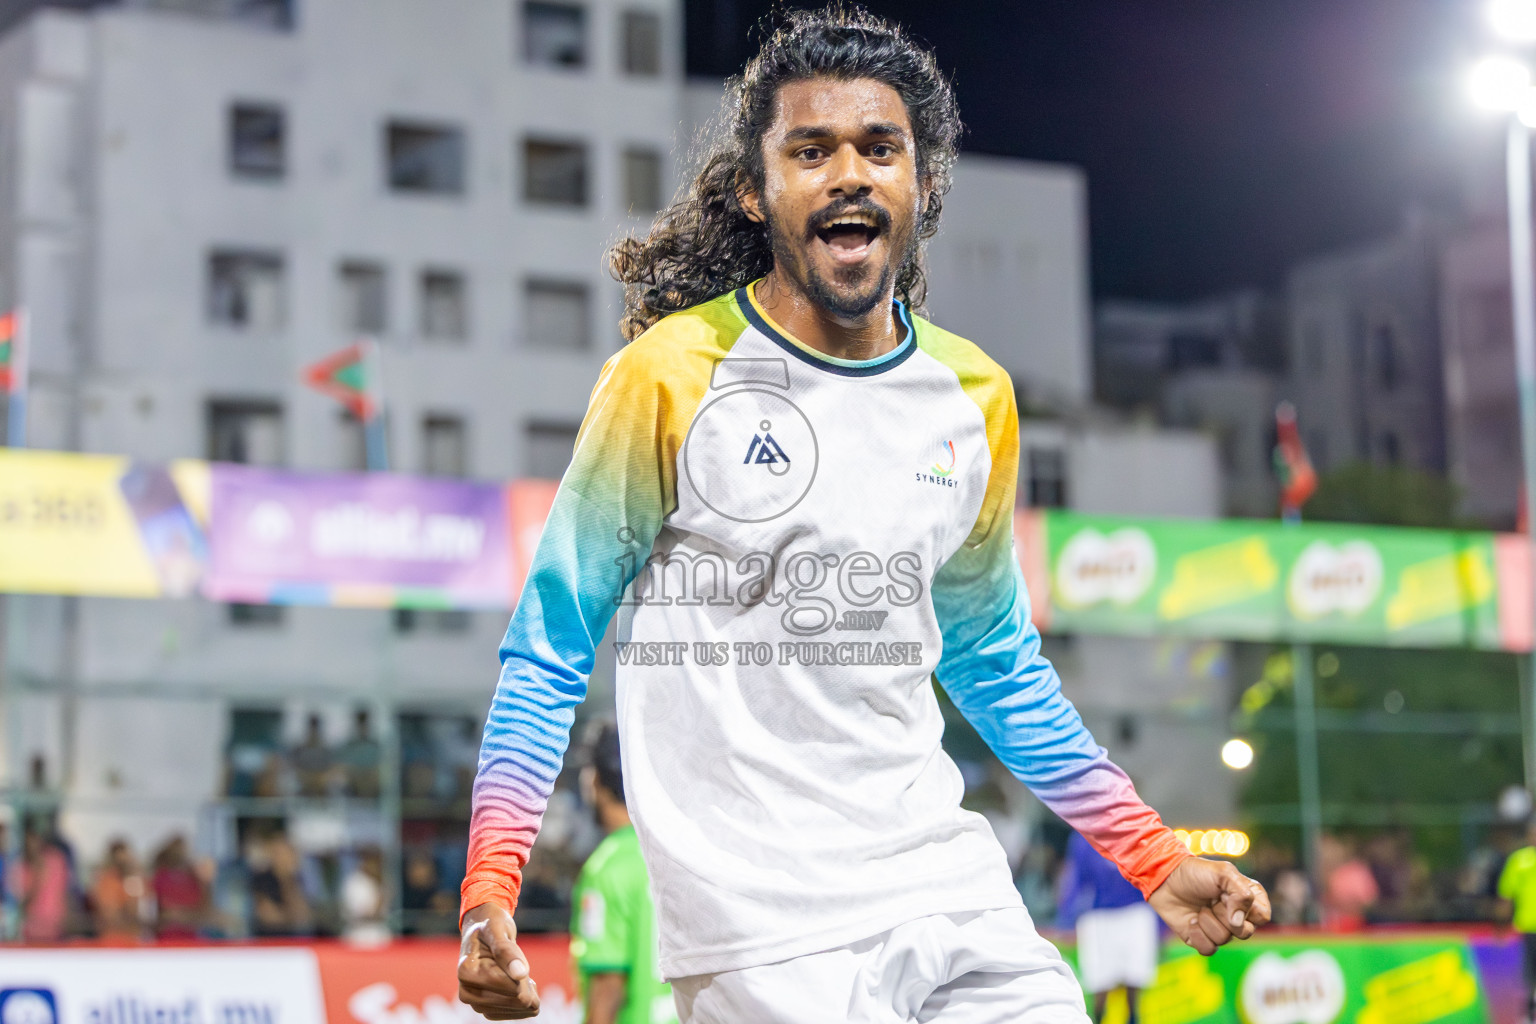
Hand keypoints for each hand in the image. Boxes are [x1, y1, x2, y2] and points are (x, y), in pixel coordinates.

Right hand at [458, 903, 540, 1019]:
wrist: (483, 931)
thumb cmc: (491, 926)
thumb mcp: (499, 930)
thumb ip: (508, 951)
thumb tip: (521, 974)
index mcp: (466, 971)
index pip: (507, 984)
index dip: (522, 975)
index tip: (521, 962)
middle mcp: (466, 991)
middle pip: (513, 999)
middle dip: (525, 985)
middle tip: (523, 970)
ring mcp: (475, 1002)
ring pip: (514, 1009)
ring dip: (527, 994)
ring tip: (523, 978)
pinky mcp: (484, 1008)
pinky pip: (510, 1014)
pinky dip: (523, 1004)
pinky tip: (522, 988)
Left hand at [1148, 856, 1271, 955]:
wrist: (1164, 879)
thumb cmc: (1195, 872)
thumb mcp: (1223, 873)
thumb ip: (1241, 894)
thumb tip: (1238, 922)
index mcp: (1247, 899)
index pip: (1262, 917)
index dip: (1246, 910)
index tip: (1229, 895)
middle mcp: (1236, 916)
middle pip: (1245, 932)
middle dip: (1224, 916)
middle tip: (1211, 901)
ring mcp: (1219, 928)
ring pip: (1224, 940)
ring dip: (1207, 922)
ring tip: (1199, 907)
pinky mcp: (1202, 939)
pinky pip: (1208, 949)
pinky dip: (1197, 934)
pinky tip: (1190, 920)